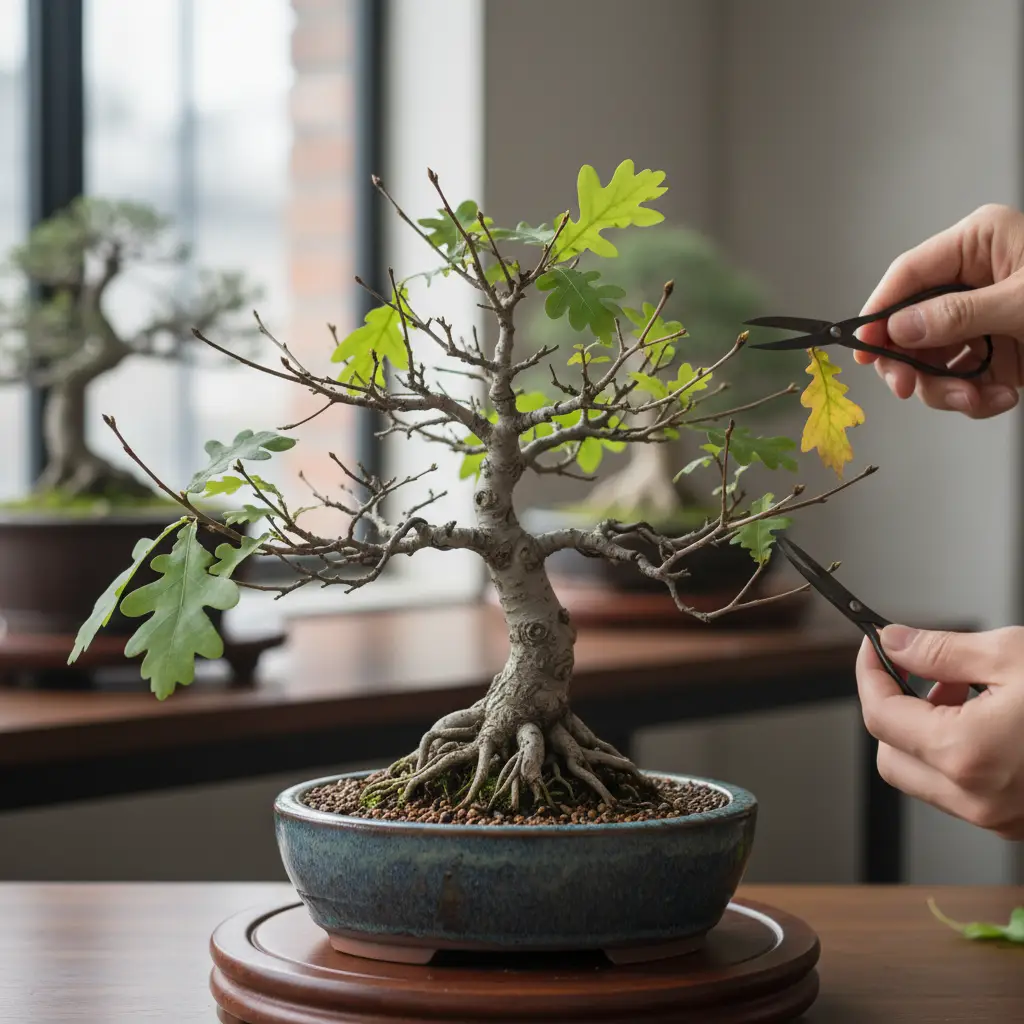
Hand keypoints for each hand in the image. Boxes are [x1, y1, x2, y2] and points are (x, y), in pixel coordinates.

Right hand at [856, 204, 1023, 417]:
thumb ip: (957, 316)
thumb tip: (899, 329)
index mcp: (979, 243)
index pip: (908, 274)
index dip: (879, 313)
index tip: (863, 350)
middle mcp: (975, 277)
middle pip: (912, 324)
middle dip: (914, 363)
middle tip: (908, 390)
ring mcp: (985, 316)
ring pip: (935, 359)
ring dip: (949, 389)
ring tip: (979, 401)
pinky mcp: (1000, 349)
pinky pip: (965, 378)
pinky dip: (976, 397)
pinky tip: (1000, 399)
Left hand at [857, 624, 1023, 839]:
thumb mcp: (1014, 655)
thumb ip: (941, 651)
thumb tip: (894, 642)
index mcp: (966, 755)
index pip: (879, 717)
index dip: (869, 675)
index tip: (874, 647)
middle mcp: (977, 799)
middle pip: (890, 756)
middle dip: (894, 709)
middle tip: (927, 669)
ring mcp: (1000, 819)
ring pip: (923, 778)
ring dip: (926, 732)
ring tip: (967, 688)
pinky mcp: (1020, 823)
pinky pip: (961, 791)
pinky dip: (957, 754)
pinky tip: (990, 717)